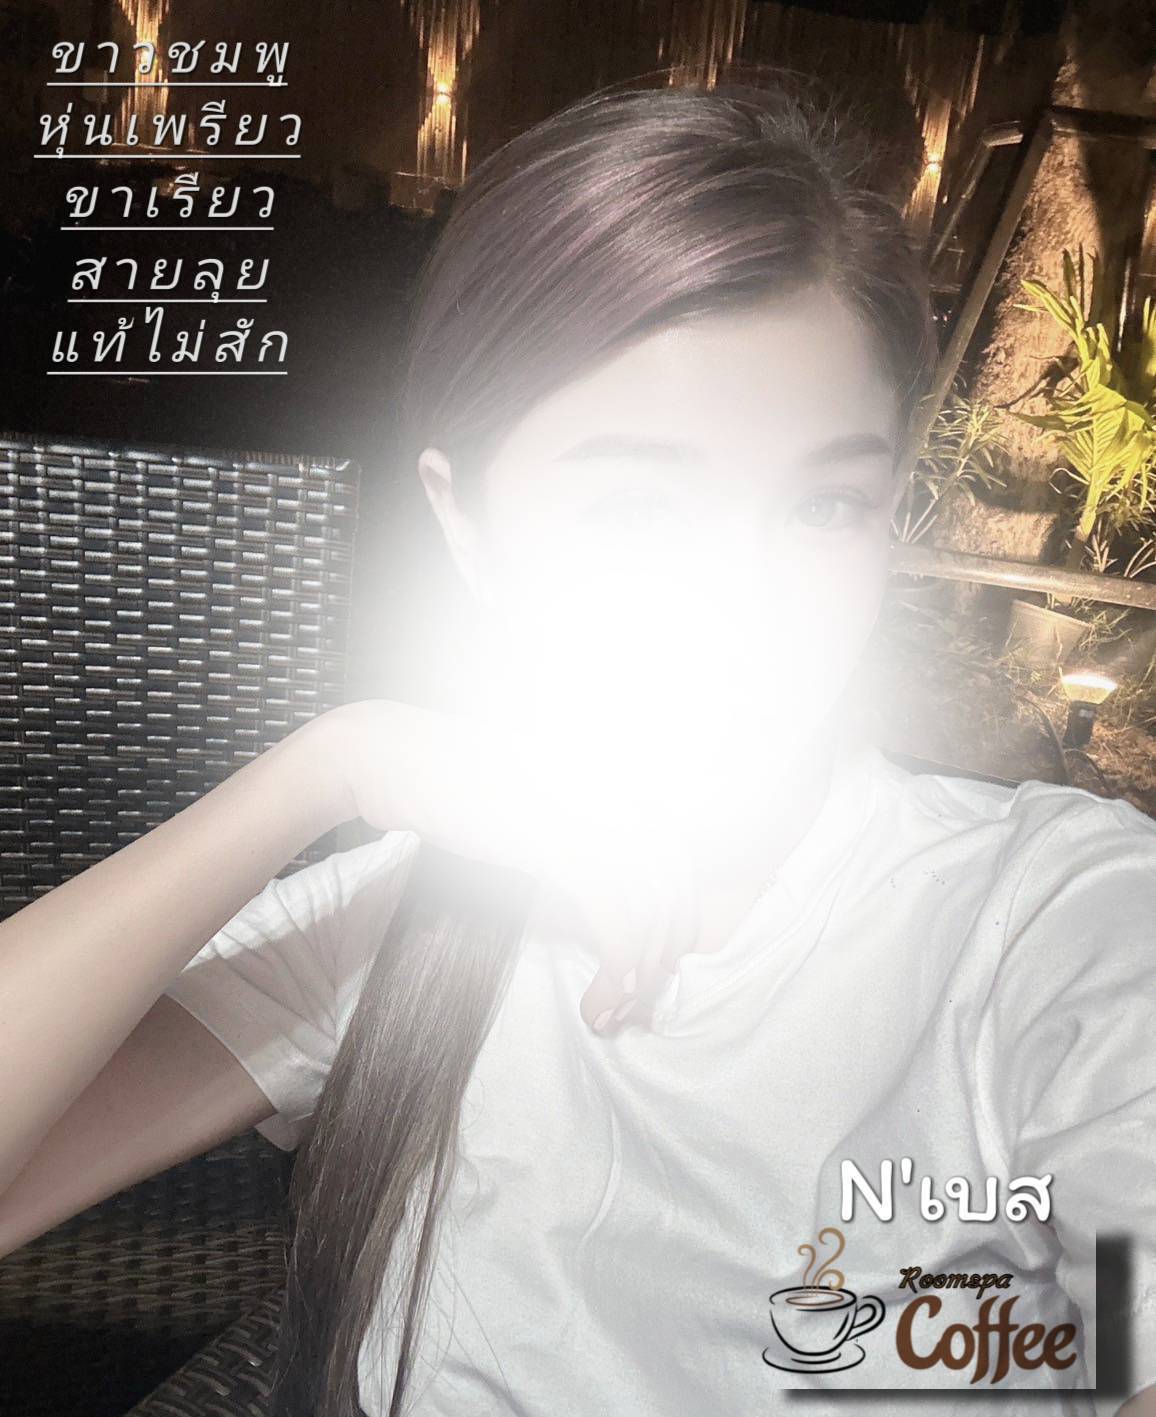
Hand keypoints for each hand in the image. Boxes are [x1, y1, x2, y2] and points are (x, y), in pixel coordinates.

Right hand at [312, 699, 705, 1030]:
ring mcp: (589, 813)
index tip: (651, 958)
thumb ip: (573, 828)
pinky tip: (599, 997)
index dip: (674, 913)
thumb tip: (603, 884)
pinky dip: (616, 965)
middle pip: (672, 883)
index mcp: (612, 776)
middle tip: (637, 995)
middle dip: (662, 950)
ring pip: (650, 906)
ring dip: (639, 971)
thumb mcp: (531, 799)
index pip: (674, 854)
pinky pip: (614, 917)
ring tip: (612, 1008)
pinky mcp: (556, 843)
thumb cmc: (453, 780)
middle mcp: (614, 790)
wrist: (396, 758)